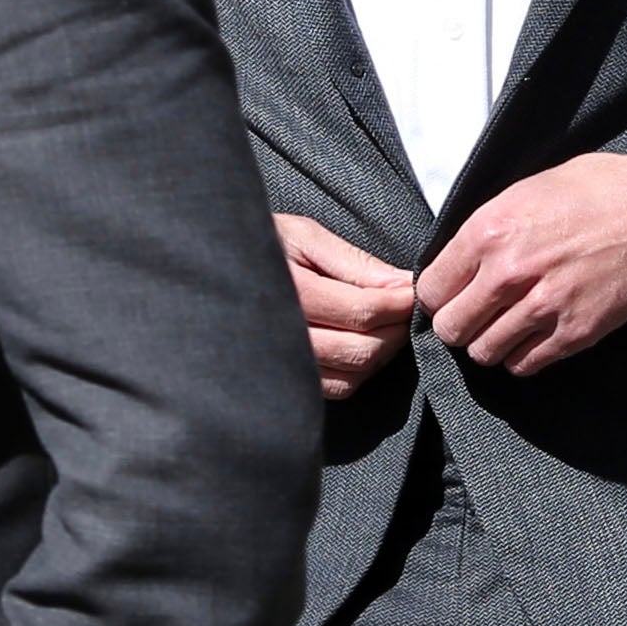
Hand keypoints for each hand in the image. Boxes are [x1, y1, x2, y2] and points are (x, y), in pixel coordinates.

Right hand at [274, 214, 414, 400]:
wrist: (213, 269)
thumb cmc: (259, 244)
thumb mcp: (303, 236)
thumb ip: (353, 262)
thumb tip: (401, 283)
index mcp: (288, 294)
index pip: (362, 311)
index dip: (398, 304)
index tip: (413, 291)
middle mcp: (281, 337)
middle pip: (360, 350)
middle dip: (396, 331)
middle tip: (408, 310)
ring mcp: (279, 366)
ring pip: (351, 376)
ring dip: (381, 354)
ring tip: (388, 326)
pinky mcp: (282, 382)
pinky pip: (333, 389)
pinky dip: (358, 372)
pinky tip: (362, 346)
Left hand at [416, 148, 626, 377]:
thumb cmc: (600, 190)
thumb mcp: (529, 189)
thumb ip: (490, 226)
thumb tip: (460, 256)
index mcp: (491, 229)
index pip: (432, 287)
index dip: (439, 292)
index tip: (451, 292)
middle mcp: (510, 272)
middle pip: (451, 327)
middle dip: (457, 323)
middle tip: (473, 314)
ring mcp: (543, 307)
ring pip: (483, 352)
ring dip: (488, 342)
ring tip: (503, 326)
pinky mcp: (574, 333)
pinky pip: (524, 364)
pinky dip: (521, 356)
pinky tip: (531, 336)